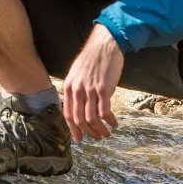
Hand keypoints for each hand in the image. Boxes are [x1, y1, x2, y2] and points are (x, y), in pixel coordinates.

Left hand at [63, 24, 122, 141]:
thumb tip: (82, 106)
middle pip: (79, 120)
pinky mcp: (104, 89)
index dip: (73, 129)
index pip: (68, 114)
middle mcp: (77, 90)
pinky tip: (115, 123)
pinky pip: (105, 112)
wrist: (105, 44)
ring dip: (100, 130)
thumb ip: (77, 90)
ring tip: (107, 134)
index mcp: (69, 87)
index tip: (79, 139)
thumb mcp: (77, 73)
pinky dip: (110, 121)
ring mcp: (90, 90)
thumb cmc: (93, 58)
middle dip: (88, 132)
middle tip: (96, 138)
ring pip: (92, 119)